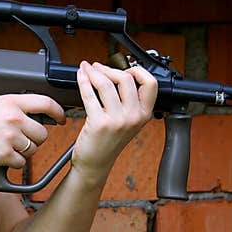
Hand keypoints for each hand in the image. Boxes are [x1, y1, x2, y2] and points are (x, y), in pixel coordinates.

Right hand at [0, 94, 65, 169]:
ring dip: (23, 152)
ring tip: (6, 147)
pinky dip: (13, 163)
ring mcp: (10, 135)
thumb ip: (15, 108)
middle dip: (34, 140)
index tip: (62, 119)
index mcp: (11, 102)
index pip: (46, 102)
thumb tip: (35, 115)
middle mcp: (13, 117)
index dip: (58, 112)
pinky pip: (21, 163)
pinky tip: (0, 156)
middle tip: (19, 141)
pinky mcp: (4, 153)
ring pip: (33, 149)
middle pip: (42, 133)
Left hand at [71, 61, 157, 180]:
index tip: (124, 68)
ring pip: (106, 83)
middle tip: (97, 67)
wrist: (95, 164)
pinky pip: (89, 94)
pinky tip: (80, 77)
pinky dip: (82, 81)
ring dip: (93, 72)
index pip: (151, 83)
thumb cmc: (107, 142)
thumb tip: (116, 73)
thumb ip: (129, 101)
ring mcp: (118, 120)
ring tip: (86, 70)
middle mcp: (134, 117)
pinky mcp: (100, 123)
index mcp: (145, 114)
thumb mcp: (128, 122)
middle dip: (108, 68)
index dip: (137, 70)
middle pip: (126, 78)